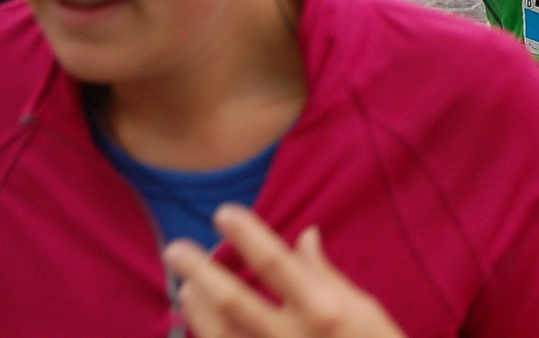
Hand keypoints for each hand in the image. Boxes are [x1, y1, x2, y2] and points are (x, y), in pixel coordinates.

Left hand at [163, 205, 408, 337]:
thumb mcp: (363, 307)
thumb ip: (325, 274)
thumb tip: (304, 236)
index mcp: (323, 309)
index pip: (275, 262)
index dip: (246, 235)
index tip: (222, 212)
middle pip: (233, 300)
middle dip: (200, 272)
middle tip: (174, 249)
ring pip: (219, 336)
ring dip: (198, 310)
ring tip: (187, 288)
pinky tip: (202, 327)